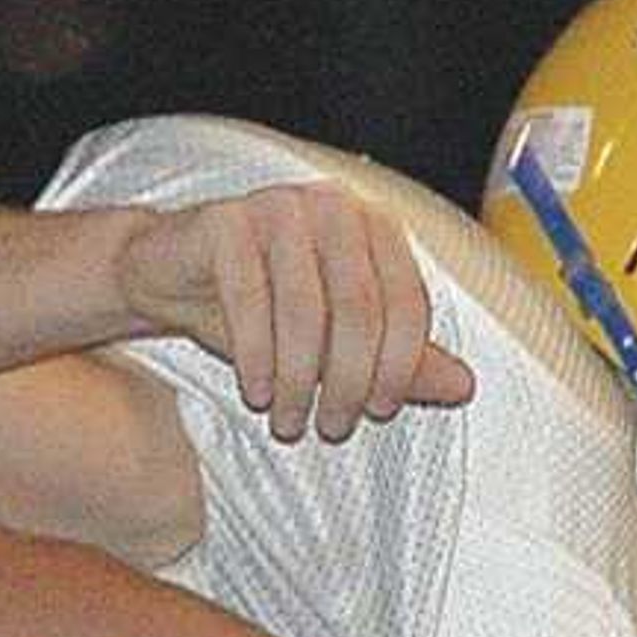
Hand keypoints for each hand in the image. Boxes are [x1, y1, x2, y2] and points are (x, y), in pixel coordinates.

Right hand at [110, 185, 474, 444]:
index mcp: (374, 228)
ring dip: (296, 380)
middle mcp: (333, 208)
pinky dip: (255, 357)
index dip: (400, 365)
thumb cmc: (261, 308)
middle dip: (347, 381)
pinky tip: (253, 392)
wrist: (170, 276)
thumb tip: (466, 387)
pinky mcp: (226, 222)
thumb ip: (399, 360)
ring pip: (305, 309)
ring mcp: (278, 208)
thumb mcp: (336, 342)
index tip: (378, 412)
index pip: (407, 300)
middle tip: (331, 428)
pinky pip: (248, 298)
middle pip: (360, 308)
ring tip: (286, 421)